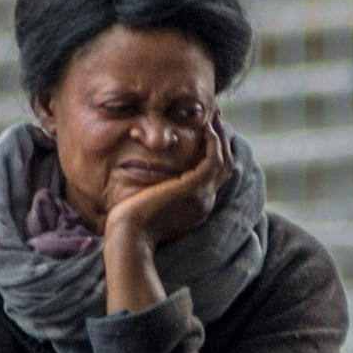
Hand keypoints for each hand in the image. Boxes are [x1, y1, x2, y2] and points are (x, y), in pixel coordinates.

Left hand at [104, 113, 231, 259]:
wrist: (130, 236)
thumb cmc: (129, 223)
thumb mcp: (147, 202)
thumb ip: (154, 189)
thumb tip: (144, 175)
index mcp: (194, 206)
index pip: (211, 176)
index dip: (212, 153)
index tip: (205, 132)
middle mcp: (204, 201)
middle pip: (223, 167)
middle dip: (221, 141)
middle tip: (214, 118)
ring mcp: (202, 196)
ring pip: (223, 161)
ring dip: (220, 137)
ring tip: (213, 116)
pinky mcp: (195, 188)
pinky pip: (214, 160)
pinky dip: (213, 143)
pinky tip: (206, 128)